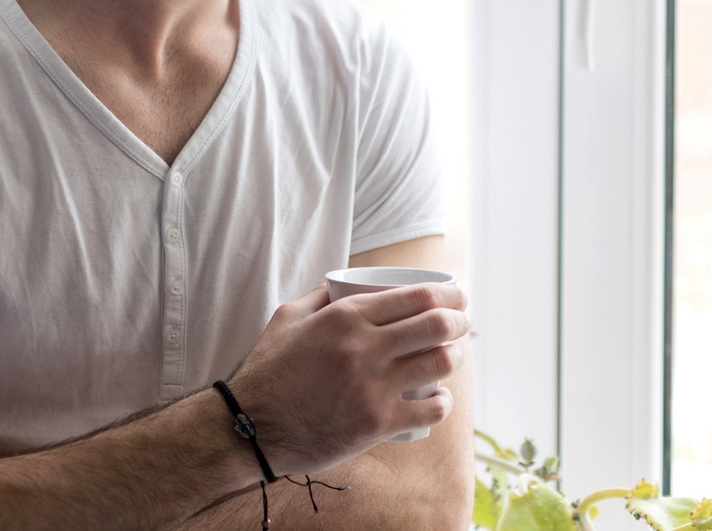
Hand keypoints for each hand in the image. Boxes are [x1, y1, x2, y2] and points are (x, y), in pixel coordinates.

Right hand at [224, 282, 467, 475]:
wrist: (250, 428)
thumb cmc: (268, 371)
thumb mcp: (287, 318)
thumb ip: (320, 298)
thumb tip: (346, 283)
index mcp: (346, 316)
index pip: (418, 297)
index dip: (449, 295)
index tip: (458, 298)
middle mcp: (364, 348)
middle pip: (438, 325)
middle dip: (460, 322)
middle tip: (462, 324)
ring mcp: (373, 388)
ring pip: (440, 364)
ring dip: (455, 358)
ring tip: (452, 357)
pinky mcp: (376, 425)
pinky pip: (430, 410)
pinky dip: (442, 403)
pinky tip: (439, 399)